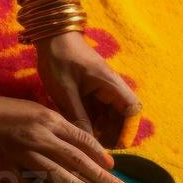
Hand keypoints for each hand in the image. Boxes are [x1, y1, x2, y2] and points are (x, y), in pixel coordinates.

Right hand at [0, 96, 129, 182]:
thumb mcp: (32, 109)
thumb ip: (53, 125)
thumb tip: (75, 144)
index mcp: (47, 119)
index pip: (82, 139)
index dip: (99, 154)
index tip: (113, 166)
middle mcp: (40, 137)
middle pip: (77, 159)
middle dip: (102, 175)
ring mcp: (23, 155)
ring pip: (57, 174)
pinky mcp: (7, 170)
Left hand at [36, 32, 141, 149]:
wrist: (50, 35)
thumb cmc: (59, 59)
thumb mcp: (65, 91)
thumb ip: (78, 116)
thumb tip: (88, 142)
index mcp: (111, 84)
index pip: (132, 110)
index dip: (128, 129)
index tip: (115, 144)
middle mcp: (111, 88)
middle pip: (121, 116)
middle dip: (112, 133)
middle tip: (95, 147)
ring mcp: (101, 89)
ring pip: (109, 115)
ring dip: (101, 128)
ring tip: (86, 141)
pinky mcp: (91, 90)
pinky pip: (97, 110)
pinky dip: (92, 121)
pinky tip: (79, 129)